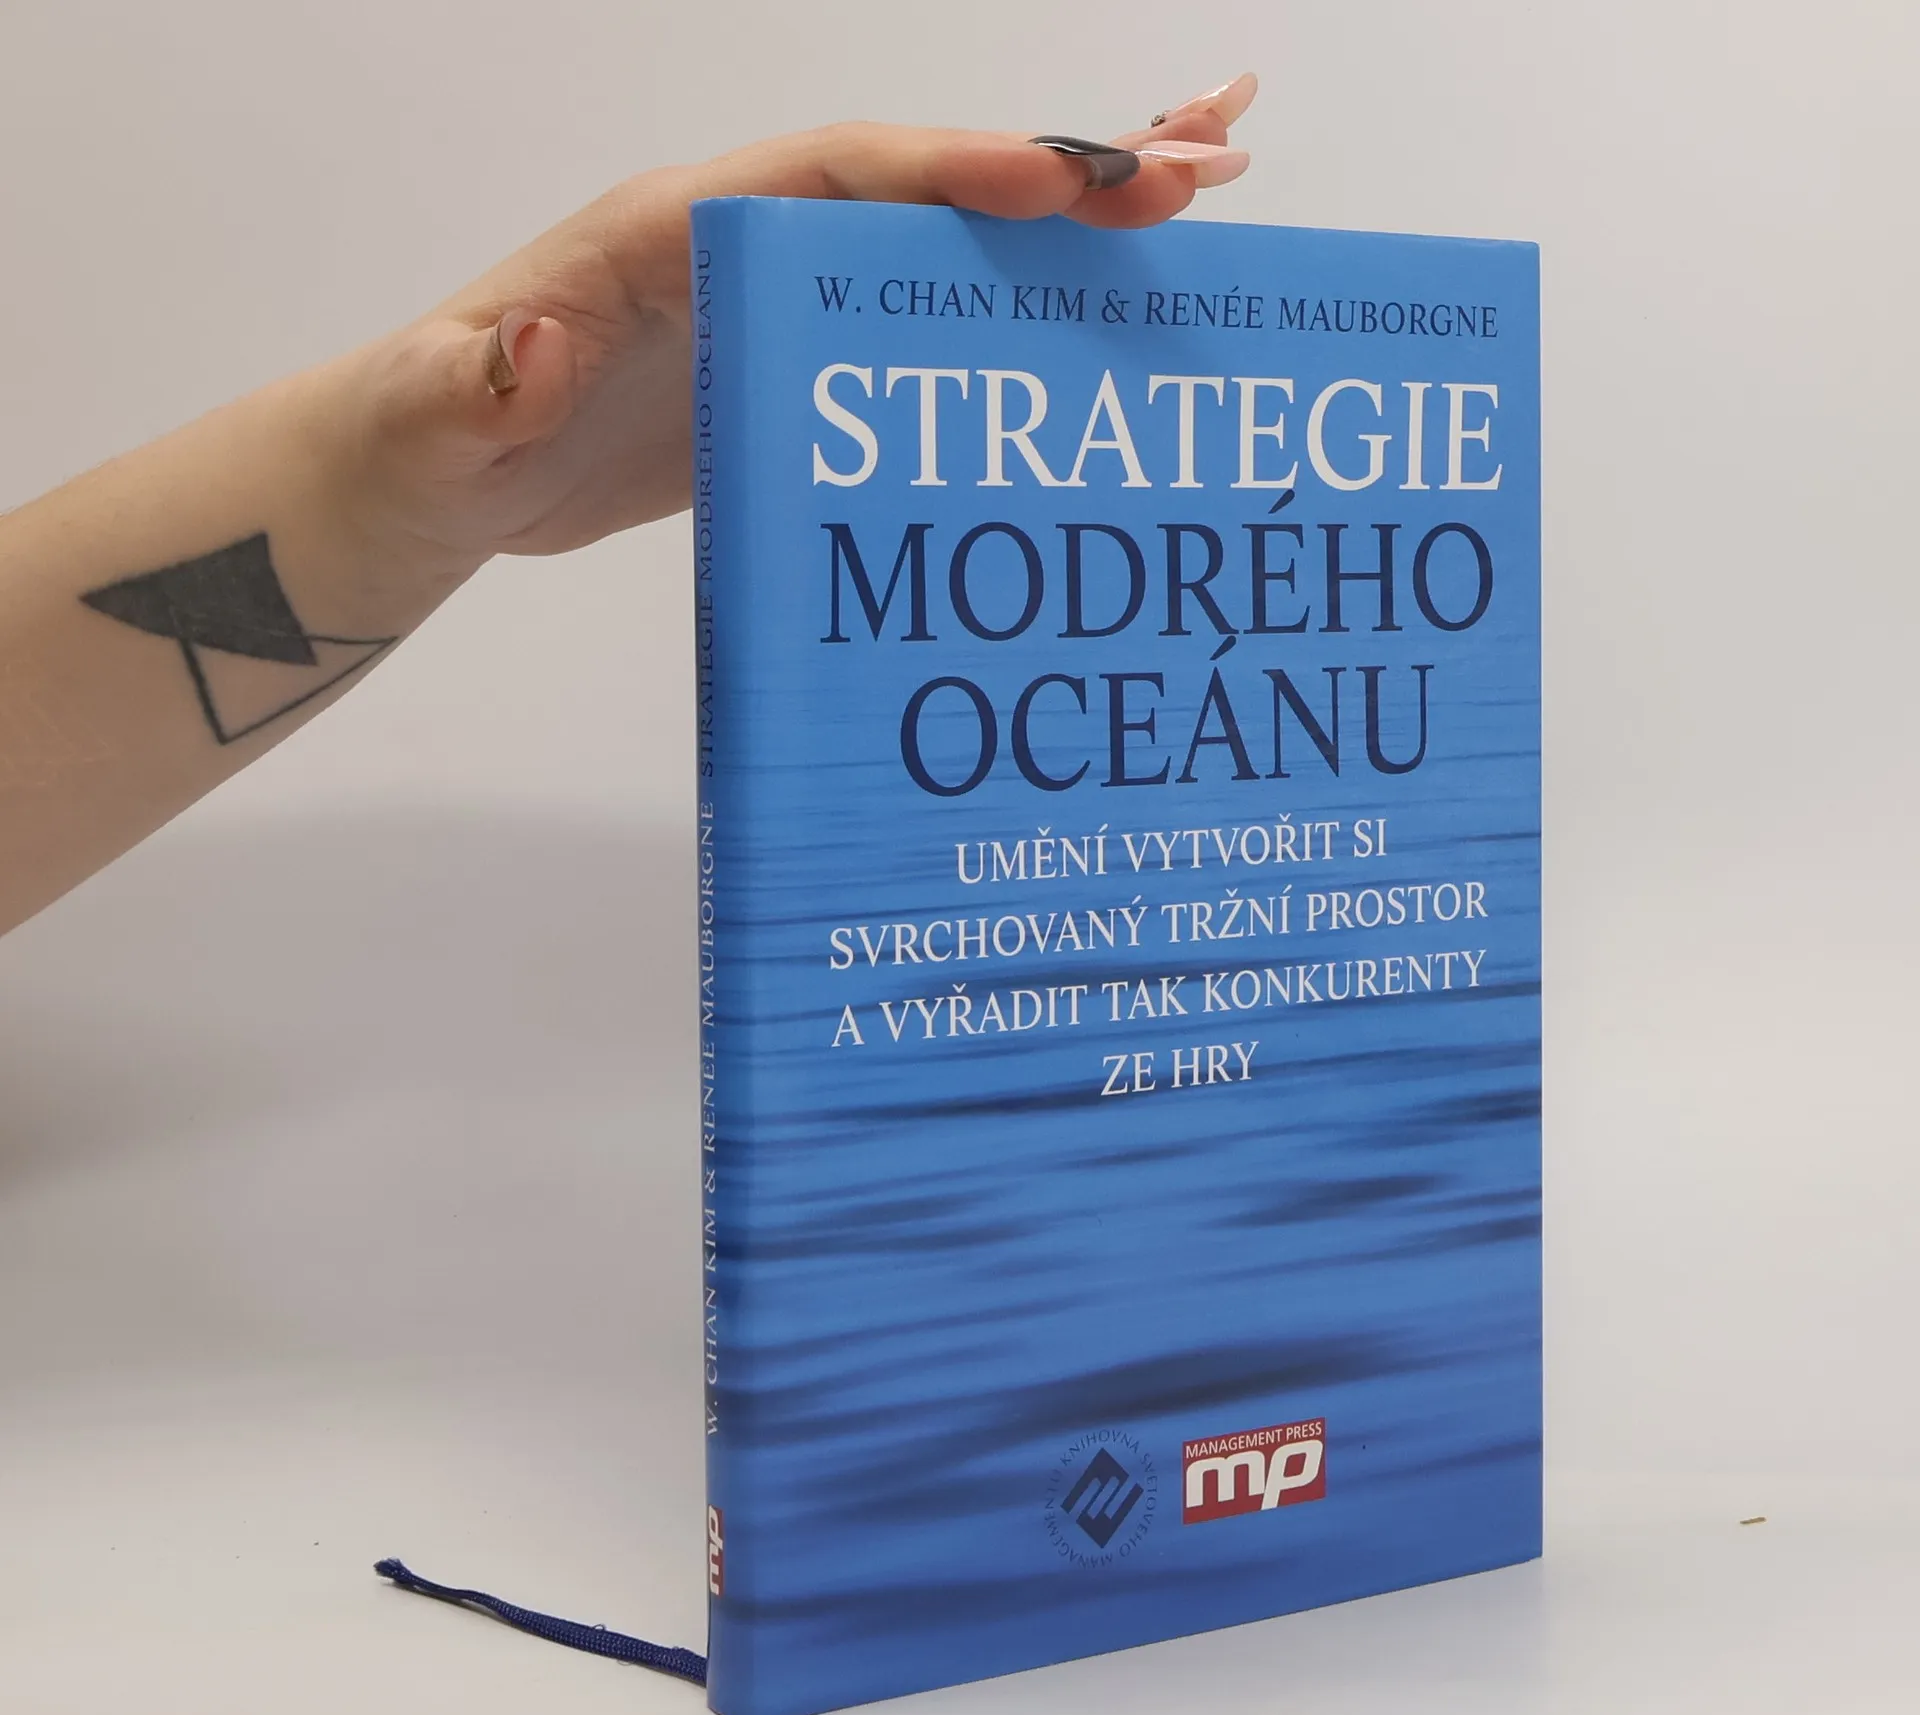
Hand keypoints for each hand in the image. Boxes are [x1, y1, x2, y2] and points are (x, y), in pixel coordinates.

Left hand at [329, 77, 1257, 579]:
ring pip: (949, 237)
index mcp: (674, 225)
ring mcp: (781, 298)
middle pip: (932, 180)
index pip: (837, 172)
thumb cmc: (425, 437)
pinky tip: (1099, 305)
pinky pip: (926, 315)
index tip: (1069, 181)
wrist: (431, 475)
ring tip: (1207, 189)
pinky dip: (1020, 297)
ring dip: (1075, 214)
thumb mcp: (433, 417)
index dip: (956, 170)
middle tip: (1211, 158)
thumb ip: (481, 383)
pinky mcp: (797, 362)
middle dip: (1069, 166)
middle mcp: (747, 237)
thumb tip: (539, 346)